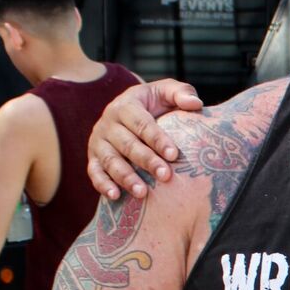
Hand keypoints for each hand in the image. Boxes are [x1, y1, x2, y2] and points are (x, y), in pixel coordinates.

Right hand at [88, 81, 203, 199]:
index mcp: (126, 105)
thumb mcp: (164, 92)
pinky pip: (94, 172)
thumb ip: (180, 93)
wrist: (127, 111)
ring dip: (126, 177)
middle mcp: (108, 123)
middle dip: (146, 161)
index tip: (174, 155)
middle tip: (165, 176)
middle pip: (127, 144)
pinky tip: (115, 196)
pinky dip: (103, 184)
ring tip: (142, 193)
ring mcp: (98, 141)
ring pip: (110, 160)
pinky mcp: (93, 158)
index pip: (142, 123)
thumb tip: (195, 104)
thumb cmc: (153, 104)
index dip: (158, 139)